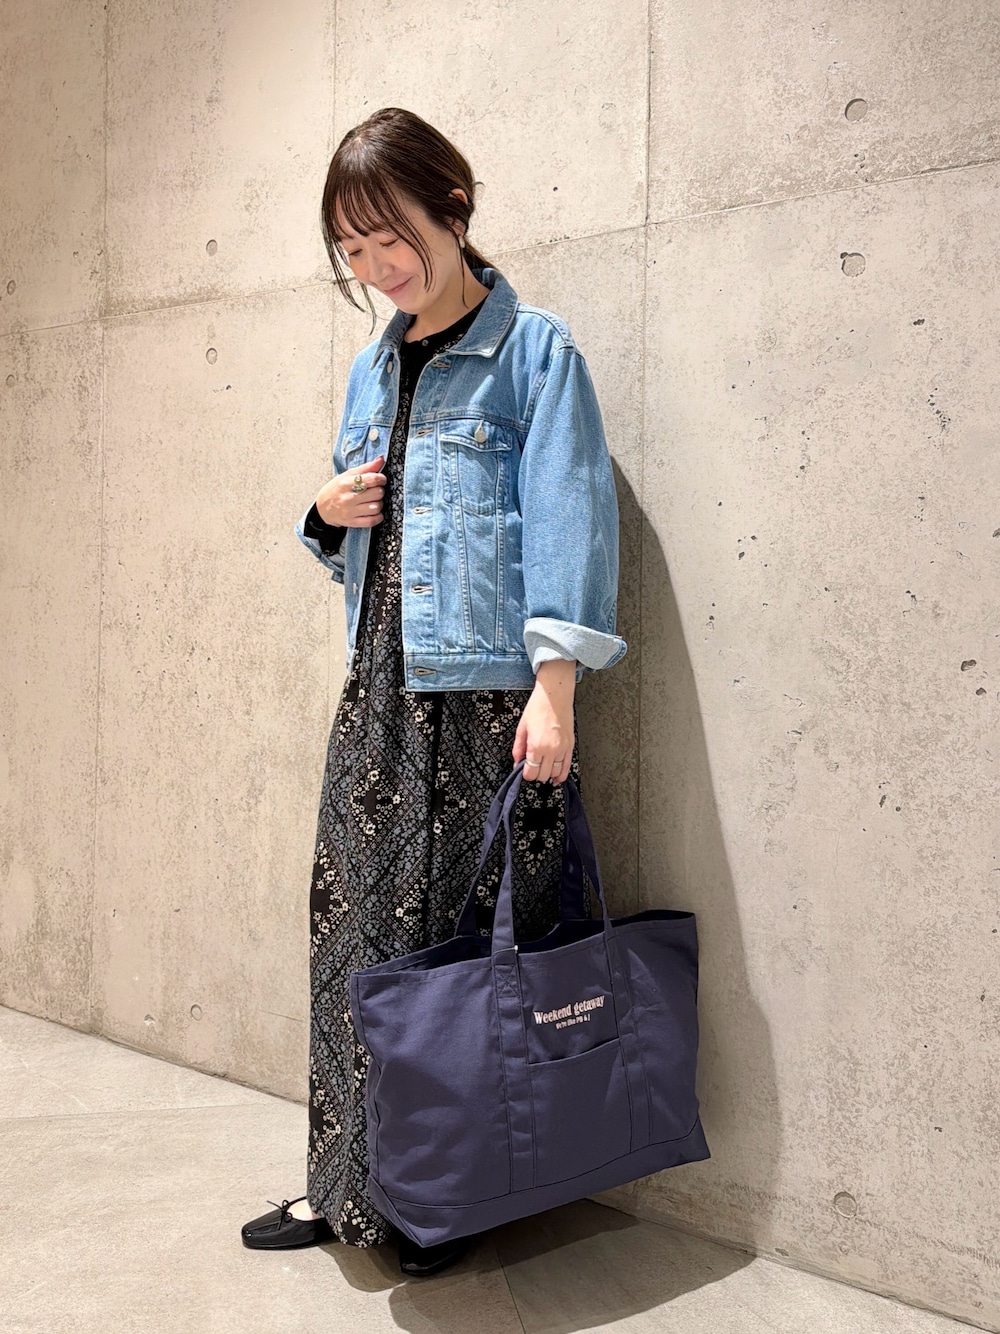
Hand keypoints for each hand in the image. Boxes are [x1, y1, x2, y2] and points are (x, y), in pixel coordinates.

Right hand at [315, 455, 386, 526]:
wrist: (322, 508)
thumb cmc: (336, 489)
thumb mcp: (347, 475)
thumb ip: (365, 468)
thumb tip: (381, 459)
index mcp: (346, 483)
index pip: (372, 479)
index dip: (381, 479)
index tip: (381, 480)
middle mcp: (348, 498)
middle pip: (377, 493)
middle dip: (380, 491)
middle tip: (375, 491)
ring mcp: (350, 511)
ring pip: (376, 507)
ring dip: (379, 504)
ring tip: (373, 501)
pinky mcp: (352, 522)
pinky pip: (372, 521)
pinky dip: (378, 517)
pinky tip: (374, 512)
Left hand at [512, 658, 575, 782]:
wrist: (555, 695)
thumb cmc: (539, 707)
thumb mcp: (522, 728)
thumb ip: (518, 748)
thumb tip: (517, 761)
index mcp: (536, 745)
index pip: (531, 772)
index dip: (525, 775)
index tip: (524, 771)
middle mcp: (551, 750)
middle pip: (543, 775)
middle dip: (535, 775)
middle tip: (531, 769)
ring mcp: (562, 749)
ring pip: (555, 773)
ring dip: (548, 775)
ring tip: (543, 771)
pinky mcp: (570, 746)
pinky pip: (567, 766)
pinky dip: (561, 774)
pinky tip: (557, 777)